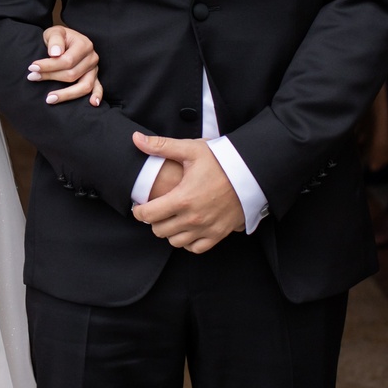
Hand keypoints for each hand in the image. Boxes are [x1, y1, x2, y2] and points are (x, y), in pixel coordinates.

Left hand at [29, 24, 102, 106]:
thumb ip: (55, 40)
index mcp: (85, 45)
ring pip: (83, 86)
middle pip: (72, 74)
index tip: (32, 68)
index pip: (67, 60)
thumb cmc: (60, 37)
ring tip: (49, 98)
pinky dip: (97, 96)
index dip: (49, 66)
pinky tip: (92, 104)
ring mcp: (94, 69)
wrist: (67, 40)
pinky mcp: (94, 77)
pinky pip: (98, 88)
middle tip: (32, 77)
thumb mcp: (55, 32)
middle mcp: (92, 58)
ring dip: (66, 94)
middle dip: (51, 77)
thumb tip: (55, 54)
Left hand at [132, 133, 244, 251]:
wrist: (251, 172)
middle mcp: (193, 218)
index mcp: (182, 198)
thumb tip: (136, 139)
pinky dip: (188, 242)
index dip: (139, 211)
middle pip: (159, 230)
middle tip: (157, 210)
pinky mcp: (218, 234)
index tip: (139, 206)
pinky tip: (187, 229)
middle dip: (154, 221)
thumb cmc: (220, 160)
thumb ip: (161, 146)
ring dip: (170, 232)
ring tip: (171, 219)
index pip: (148, 215)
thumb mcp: (191, 149)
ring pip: (175, 242)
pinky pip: (196, 248)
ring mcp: (206, 228)